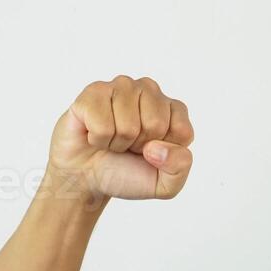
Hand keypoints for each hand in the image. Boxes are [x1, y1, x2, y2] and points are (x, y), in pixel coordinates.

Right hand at [44, 74, 194, 201]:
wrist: (88, 177)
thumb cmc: (127, 173)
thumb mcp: (165, 184)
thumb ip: (179, 167)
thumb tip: (157, 147)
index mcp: (173, 109)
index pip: (182, 131)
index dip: (165, 153)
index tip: (151, 153)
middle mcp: (150, 91)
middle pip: (155, 124)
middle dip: (140, 146)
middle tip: (129, 146)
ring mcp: (122, 86)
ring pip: (128, 126)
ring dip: (118, 143)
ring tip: (112, 140)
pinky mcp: (94, 92)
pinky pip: (102, 125)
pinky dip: (98, 140)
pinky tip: (95, 134)